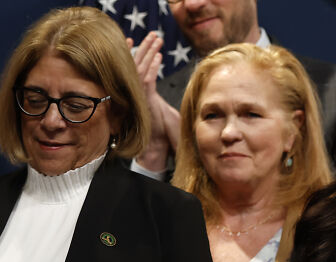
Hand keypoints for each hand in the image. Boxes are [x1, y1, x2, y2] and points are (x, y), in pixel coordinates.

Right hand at [128, 33, 179, 171]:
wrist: (158, 153)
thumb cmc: (167, 138)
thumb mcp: (175, 118)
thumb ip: (180, 107)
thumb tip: (198, 102)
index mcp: (146, 97)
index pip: (143, 72)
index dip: (146, 57)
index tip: (152, 44)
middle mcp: (140, 96)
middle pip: (137, 67)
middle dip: (145, 49)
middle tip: (153, 34)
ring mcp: (139, 98)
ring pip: (139, 70)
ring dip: (147, 52)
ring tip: (155, 38)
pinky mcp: (143, 102)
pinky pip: (145, 81)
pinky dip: (151, 66)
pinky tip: (159, 55)